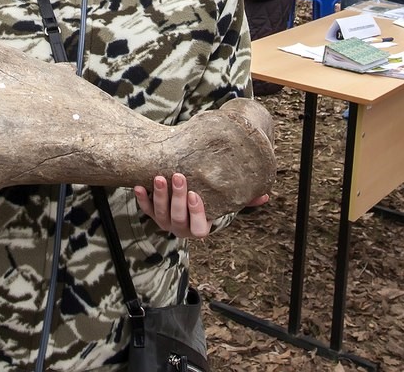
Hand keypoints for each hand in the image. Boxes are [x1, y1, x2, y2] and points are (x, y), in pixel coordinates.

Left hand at [134, 172, 267, 238]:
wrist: (184, 202)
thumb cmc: (210, 201)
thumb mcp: (225, 202)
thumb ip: (243, 200)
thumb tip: (264, 195)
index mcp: (200, 228)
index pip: (199, 228)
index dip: (197, 213)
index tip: (196, 194)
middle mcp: (181, 228)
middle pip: (177, 217)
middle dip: (177, 197)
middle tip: (178, 176)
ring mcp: (165, 221)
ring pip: (159, 212)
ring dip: (159, 195)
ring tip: (160, 177)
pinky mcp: (152, 213)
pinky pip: (145, 208)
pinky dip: (141, 198)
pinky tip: (139, 185)